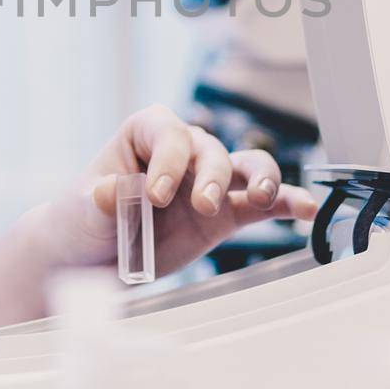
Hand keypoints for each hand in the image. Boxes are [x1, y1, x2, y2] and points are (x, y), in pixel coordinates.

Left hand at [55, 104, 318, 275]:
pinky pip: (260, 206)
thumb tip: (109, 191)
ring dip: (260, 179)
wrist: (91, 254)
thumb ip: (101, 200)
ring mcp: (207, 182)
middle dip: (212, 176)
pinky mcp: (223, 216)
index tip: (156, 195)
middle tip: (202, 205)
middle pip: (211, 151)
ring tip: (263, 198)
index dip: (167, 162)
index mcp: (145, 134)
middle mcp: (183, 150)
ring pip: (245, 167)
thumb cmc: (84, 217)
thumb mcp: (83, 209)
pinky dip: (285, 203)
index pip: (167, 134)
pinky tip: (306, 209)